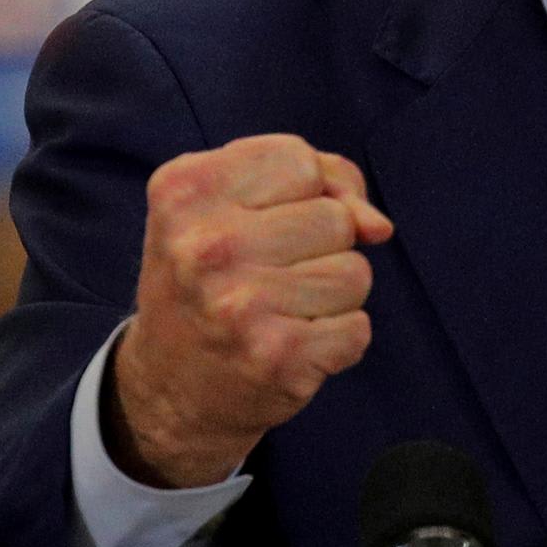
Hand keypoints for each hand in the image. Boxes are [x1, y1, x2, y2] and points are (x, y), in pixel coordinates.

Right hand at [106, 133, 393, 487]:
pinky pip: (359, 328)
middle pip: (335, 217)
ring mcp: (241, 305)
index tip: (263, 220)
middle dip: (320, 244)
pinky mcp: (277, 357)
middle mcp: (206, 245)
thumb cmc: (207, 280)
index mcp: (185, 190)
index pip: (300, 160)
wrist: (168, 386)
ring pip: (356, 272)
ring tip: (280, 309)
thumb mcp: (226, 205)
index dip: (303, 190)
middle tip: (266, 274)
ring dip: (332, 294)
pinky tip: (291, 345)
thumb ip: (313, 181)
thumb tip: (378, 226)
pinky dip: (337, 339)